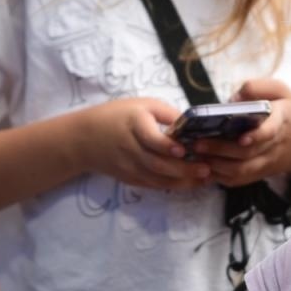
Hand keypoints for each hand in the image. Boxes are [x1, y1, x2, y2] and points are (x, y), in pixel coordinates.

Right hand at [81, 98, 209, 190]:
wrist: (84, 139)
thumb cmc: (117, 116)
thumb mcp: (141, 105)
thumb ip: (167, 114)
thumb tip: (194, 124)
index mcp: (134, 125)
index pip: (150, 138)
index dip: (166, 146)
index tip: (183, 149)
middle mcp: (130, 149)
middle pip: (157, 163)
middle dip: (183, 169)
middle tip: (206, 169)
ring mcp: (129, 167)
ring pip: (157, 178)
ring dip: (182, 181)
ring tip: (203, 179)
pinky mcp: (129, 178)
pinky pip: (152, 184)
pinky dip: (171, 185)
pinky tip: (189, 183)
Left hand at [190, 79, 290, 188]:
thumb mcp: (282, 91)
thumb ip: (258, 87)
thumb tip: (232, 99)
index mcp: (280, 121)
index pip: (269, 132)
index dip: (256, 136)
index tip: (241, 138)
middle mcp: (272, 145)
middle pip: (247, 154)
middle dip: (220, 150)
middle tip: (197, 144)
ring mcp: (266, 162)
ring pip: (241, 171)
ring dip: (217, 166)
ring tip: (197, 156)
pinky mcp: (260, 173)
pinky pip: (239, 180)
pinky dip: (221, 177)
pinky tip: (204, 168)